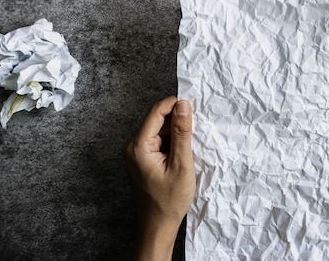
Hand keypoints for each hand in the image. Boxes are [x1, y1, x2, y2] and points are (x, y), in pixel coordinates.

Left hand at [123, 97, 195, 260]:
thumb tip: (183, 105)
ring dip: (176, 133)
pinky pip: (159, 140)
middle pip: (158, 120)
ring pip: (160, 130)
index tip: (193, 105)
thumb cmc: (169, 199)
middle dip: (177, 121)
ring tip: (190, 148)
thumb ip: (182, 133)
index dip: (175, 104)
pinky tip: (183, 154)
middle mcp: (132, 145)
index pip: (156, 112)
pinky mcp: (142, 157)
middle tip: (195, 132)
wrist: (158, 224)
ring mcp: (136, 151)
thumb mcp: (182, 164)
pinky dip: (172, 142)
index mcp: (138, 146)